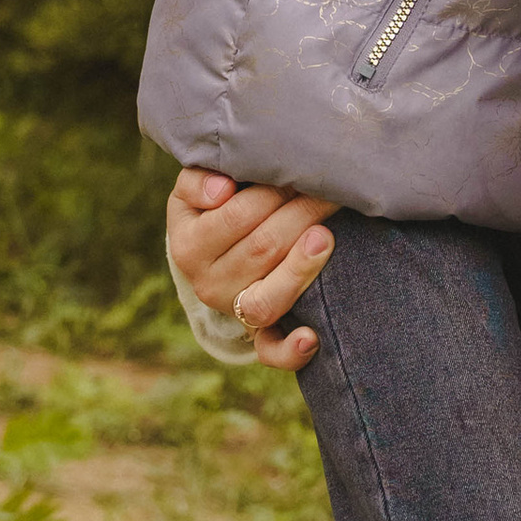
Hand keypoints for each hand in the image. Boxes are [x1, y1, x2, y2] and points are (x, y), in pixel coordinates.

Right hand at [167, 166, 335, 373]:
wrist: (214, 255)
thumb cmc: (213, 209)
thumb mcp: (194, 190)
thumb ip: (198, 181)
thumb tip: (222, 190)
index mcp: (189, 247)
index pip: (236, 216)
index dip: (273, 191)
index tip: (301, 169)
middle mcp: (208, 285)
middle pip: (262, 250)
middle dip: (300, 214)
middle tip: (331, 190)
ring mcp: (235, 313)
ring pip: (269, 298)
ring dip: (301, 267)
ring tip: (325, 237)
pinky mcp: (260, 335)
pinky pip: (273, 351)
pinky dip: (291, 350)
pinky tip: (311, 338)